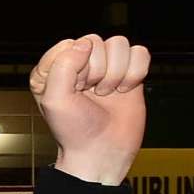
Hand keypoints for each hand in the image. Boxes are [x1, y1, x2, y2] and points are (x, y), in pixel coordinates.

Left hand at [29, 33, 150, 185]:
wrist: (102, 151)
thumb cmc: (74, 130)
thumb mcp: (55, 100)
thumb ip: (62, 66)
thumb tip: (85, 43)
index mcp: (53, 67)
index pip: (70, 44)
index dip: (77, 67)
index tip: (76, 90)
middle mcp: (78, 62)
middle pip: (97, 41)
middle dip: (98, 71)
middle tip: (92, 95)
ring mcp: (105, 66)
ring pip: (120, 44)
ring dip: (116, 73)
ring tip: (106, 93)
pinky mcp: (128, 71)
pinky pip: (140, 53)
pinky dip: (135, 73)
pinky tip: (123, 90)